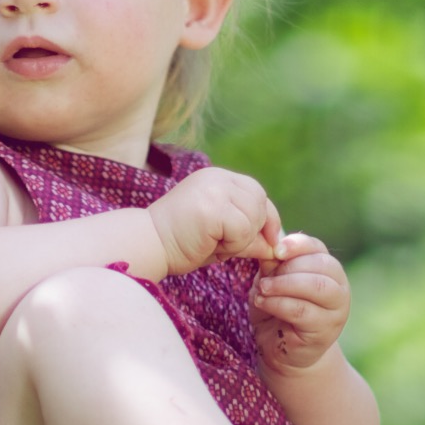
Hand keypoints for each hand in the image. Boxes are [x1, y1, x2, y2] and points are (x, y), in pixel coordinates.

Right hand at [145, 165, 281, 277]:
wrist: (147, 245)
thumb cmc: (180, 243)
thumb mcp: (221, 237)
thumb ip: (248, 236)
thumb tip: (277, 246)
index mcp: (217, 178)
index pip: (257, 193)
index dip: (267, 218)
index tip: (269, 241)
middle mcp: (217, 177)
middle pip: (260, 201)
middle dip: (254, 229)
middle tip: (227, 245)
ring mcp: (214, 189)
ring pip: (253, 216)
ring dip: (241, 239)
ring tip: (214, 243)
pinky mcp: (212, 206)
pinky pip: (243, 229)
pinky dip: (233, 245)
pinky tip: (210, 245)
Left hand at [253, 232, 351, 371]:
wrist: (281, 351)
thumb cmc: (276, 310)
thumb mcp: (272, 281)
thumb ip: (273, 264)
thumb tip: (269, 245)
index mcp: (327, 269)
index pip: (317, 247)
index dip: (297, 245)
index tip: (276, 249)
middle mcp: (338, 287)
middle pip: (320, 265)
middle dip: (288, 268)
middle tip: (264, 277)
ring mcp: (336, 310)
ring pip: (315, 286)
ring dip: (284, 285)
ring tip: (262, 289)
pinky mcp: (325, 330)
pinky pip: (302, 310)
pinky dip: (278, 303)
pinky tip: (263, 302)